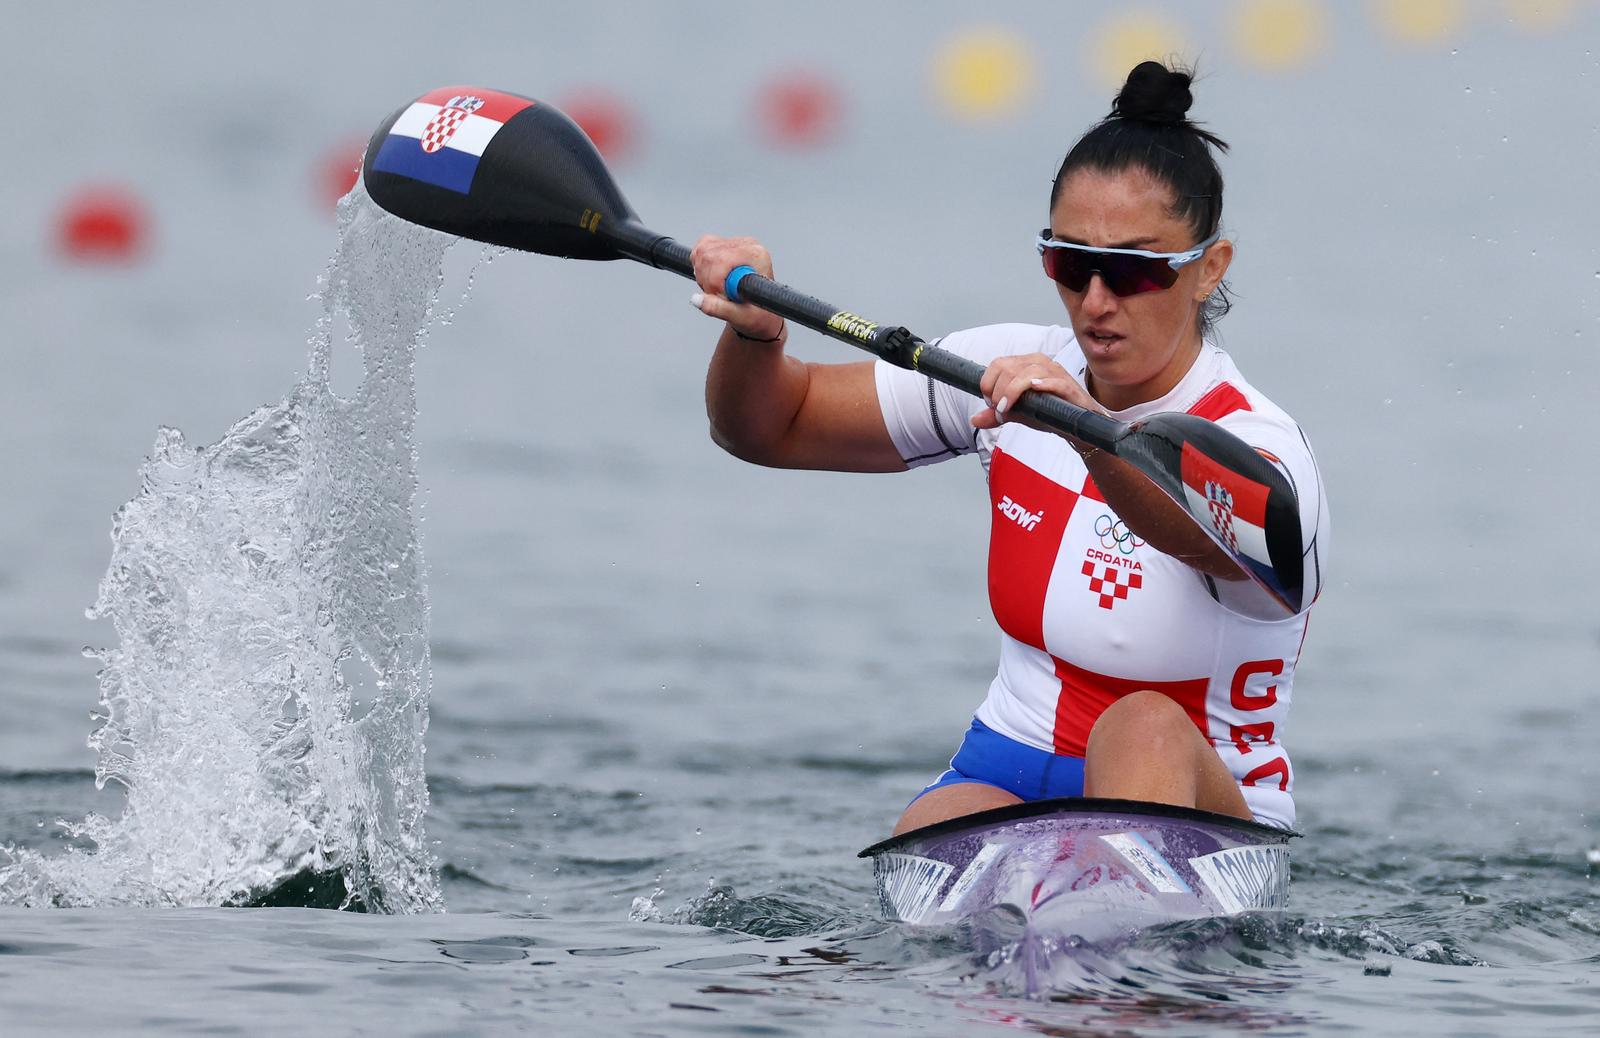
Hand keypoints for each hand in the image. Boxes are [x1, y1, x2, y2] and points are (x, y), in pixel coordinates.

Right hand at [688, 235, 785, 340]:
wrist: (760, 312)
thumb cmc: (758, 313)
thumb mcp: (742, 317)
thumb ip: (719, 309)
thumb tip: (696, 299)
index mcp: (757, 256)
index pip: (723, 258)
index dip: (715, 280)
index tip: (723, 296)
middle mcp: (746, 245)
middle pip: (709, 254)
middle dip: (707, 280)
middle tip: (719, 296)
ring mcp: (733, 243)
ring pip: (701, 251)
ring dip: (702, 276)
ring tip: (718, 290)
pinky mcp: (721, 245)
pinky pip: (699, 250)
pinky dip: (699, 268)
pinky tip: (712, 281)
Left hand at [972, 353, 1104, 432]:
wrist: (1076, 425)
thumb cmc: (1049, 413)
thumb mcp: (1018, 413)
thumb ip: (996, 414)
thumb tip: (974, 420)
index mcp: (1025, 364)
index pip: (998, 363)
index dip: (988, 383)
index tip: (991, 403)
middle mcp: (1039, 363)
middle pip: (1008, 367)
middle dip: (997, 391)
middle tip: (999, 410)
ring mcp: (1055, 372)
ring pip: (1027, 372)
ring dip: (1012, 392)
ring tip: (1006, 409)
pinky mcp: (1068, 386)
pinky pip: (1054, 381)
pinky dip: (1042, 384)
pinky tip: (1034, 390)